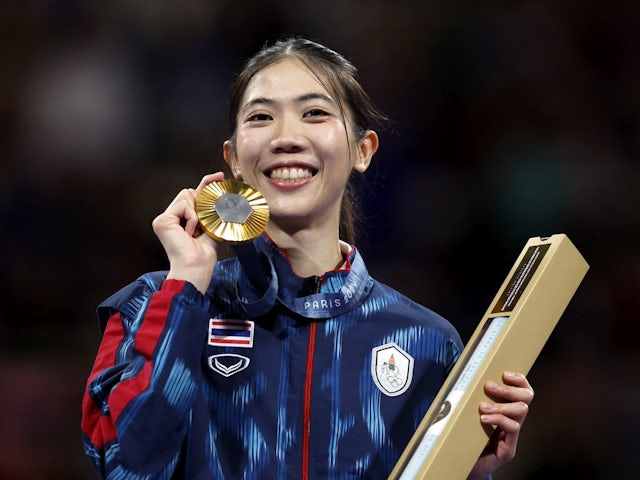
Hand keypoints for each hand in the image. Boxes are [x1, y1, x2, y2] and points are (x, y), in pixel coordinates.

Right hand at [152, 172, 225, 292]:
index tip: (219, 177)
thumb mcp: (210, 227)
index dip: (206, 184)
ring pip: (186, 195)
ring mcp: (164, 219)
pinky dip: (192, 218)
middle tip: (205, 221)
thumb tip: (221, 194)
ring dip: (197, 213)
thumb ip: (211, 211)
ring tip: (195, 232)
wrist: (196, 267)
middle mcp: (169, 218)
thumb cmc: (203, 254)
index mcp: (179, 220)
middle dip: (201, 201)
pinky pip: (184, 206)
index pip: (192, 196)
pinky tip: (190, 233)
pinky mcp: (163, 221)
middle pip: (188, 192)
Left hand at [467, 371, 533, 479]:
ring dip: (501, 405)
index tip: (504, 373)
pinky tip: (484, 419)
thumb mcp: (465, 414)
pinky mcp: (507, 450)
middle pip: (526, 398)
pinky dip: (499, 420)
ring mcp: (511, 437)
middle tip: (489, 386)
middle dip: (508, 389)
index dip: (519, 380)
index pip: (523, 391)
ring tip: (482, 407)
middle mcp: (512, 422)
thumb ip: (467, 399)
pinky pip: (513, 429)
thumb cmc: (461, 438)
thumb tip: (458, 377)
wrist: (459, 466)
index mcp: (505, 412)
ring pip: (521, 412)